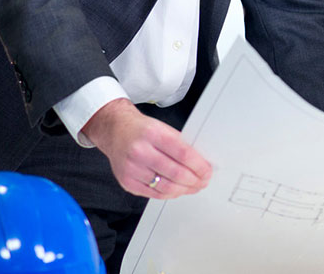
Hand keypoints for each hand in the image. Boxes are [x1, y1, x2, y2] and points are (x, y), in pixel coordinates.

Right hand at [80, 98, 212, 199]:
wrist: (115, 131)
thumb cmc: (142, 130)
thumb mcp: (164, 129)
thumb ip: (181, 145)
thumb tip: (202, 164)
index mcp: (153, 134)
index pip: (183, 154)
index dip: (199, 166)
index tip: (208, 171)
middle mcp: (139, 151)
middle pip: (175, 173)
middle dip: (195, 181)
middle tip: (203, 181)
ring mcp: (131, 168)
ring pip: (165, 187)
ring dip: (184, 190)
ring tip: (193, 187)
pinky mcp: (126, 182)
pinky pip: (153, 194)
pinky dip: (169, 194)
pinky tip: (177, 190)